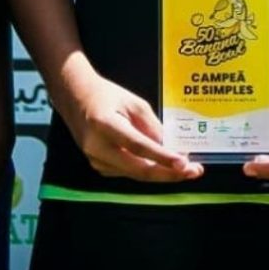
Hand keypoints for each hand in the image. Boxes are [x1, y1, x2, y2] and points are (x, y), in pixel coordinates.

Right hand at [61, 72, 202, 182]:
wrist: (75, 97)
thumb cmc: (106, 95)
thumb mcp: (133, 103)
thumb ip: (152, 126)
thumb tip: (172, 148)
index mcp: (104, 124)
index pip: (138, 146)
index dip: (162, 157)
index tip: (184, 163)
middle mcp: (97, 147)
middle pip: (139, 169)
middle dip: (169, 173)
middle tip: (193, 171)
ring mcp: (95, 160)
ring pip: (135, 174)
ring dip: (160, 173)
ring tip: (183, 167)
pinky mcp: (98, 166)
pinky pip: (127, 172)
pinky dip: (146, 170)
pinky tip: (160, 164)